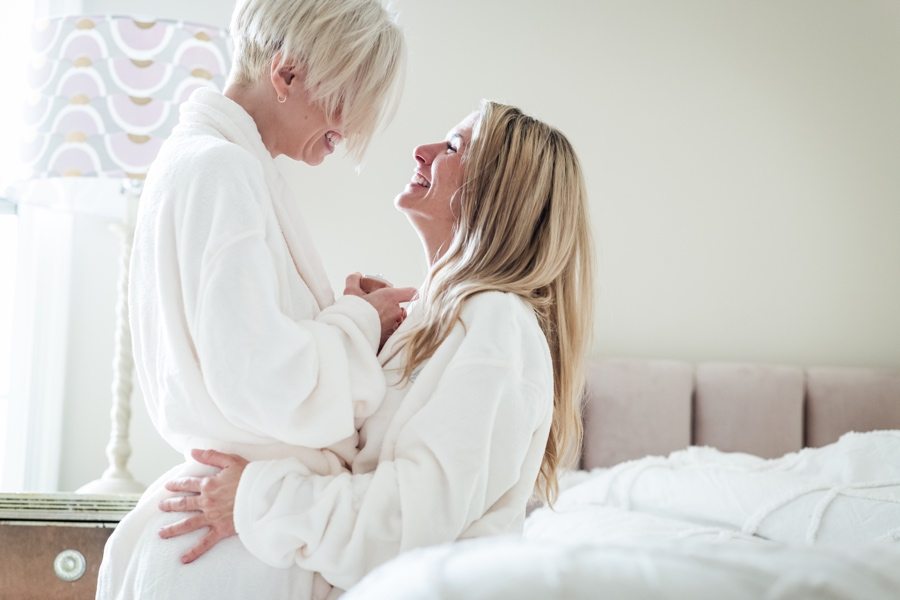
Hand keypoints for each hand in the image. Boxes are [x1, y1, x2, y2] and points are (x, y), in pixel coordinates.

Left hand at [158, 448, 247, 563]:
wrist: (263, 495)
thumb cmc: (250, 477)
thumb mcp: (231, 460)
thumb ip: (211, 456)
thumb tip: (193, 452)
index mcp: (209, 484)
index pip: (188, 483)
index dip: (177, 484)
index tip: (169, 486)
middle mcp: (206, 501)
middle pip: (184, 503)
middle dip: (170, 505)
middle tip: (161, 507)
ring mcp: (212, 517)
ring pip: (188, 523)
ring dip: (173, 529)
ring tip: (161, 533)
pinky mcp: (220, 530)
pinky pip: (204, 542)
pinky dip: (194, 551)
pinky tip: (183, 559)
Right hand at [344, 273, 415, 349]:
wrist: (349, 334)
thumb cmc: (351, 313)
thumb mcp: (350, 291)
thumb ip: (354, 280)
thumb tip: (358, 276)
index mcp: (389, 297)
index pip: (410, 293)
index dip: (408, 293)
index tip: (407, 294)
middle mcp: (395, 311)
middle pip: (397, 307)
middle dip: (388, 307)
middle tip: (374, 309)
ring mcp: (394, 326)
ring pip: (396, 320)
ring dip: (388, 320)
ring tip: (374, 320)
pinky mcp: (390, 338)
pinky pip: (392, 333)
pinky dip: (386, 331)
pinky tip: (376, 330)